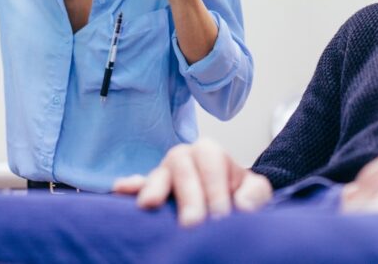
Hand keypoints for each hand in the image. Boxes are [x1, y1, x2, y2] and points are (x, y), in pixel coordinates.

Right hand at [113, 138, 272, 226]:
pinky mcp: (150, 190)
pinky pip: (138, 184)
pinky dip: (131, 186)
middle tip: (193, 224)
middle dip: (188, 194)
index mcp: (210, 153)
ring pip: (158, 173)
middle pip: (182, 166)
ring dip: (154, 187)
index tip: (220, 217)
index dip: (216, 190)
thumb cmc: (240, 195)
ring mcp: (164, 172)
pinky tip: (121, 190)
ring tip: (150, 204)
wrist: (228, 202)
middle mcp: (184, 157)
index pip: (211, 163)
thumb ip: (254, 192)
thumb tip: (242, 205)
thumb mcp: (256, 191)